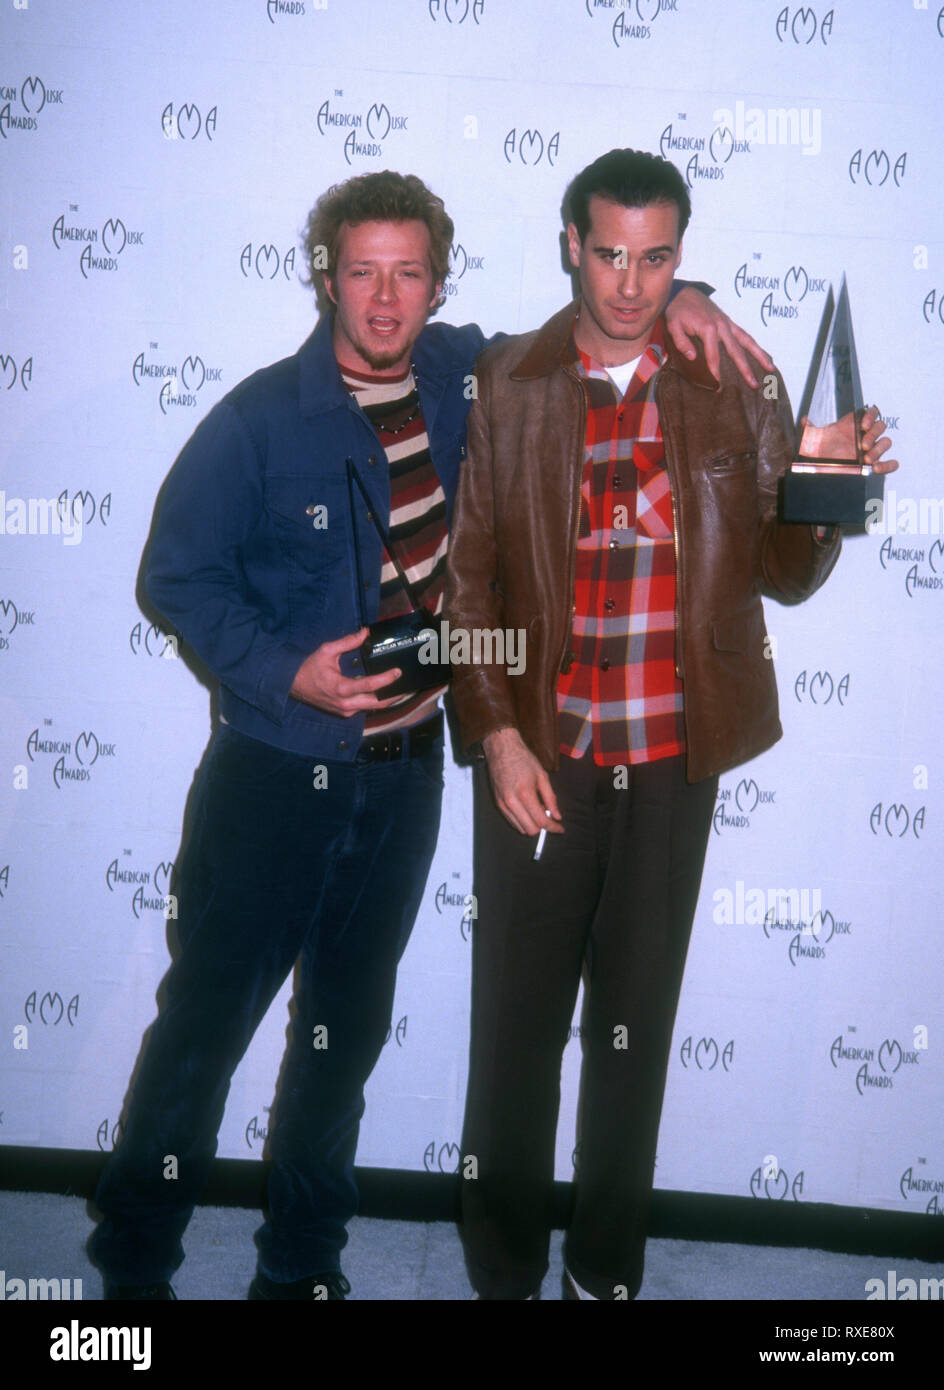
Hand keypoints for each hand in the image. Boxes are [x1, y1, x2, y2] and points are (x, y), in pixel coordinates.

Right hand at [289, 628, 403, 715]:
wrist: (293, 686)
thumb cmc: (309, 668)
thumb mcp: (326, 651)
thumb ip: (347, 642)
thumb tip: (365, 632)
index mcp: (341, 688)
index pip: (369, 686)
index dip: (386, 679)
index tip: (398, 672)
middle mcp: (345, 703)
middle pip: (377, 703)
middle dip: (395, 695)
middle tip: (408, 686)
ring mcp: (346, 711)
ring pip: (373, 708)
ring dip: (388, 699)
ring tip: (402, 690)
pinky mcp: (345, 713)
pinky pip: (365, 708)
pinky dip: (376, 701)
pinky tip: (385, 693)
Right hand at [483, 727, 564, 836]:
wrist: (502, 750)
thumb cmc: (522, 759)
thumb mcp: (542, 776)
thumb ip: (551, 798)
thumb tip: (557, 816)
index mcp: (525, 793)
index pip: (541, 821)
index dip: (553, 827)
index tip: (560, 828)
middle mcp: (512, 802)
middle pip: (530, 830)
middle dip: (543, 828)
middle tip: (551, 819)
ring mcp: (503, 804)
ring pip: (520, 828)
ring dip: (532, 825)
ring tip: (539, 811)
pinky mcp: (498, 804)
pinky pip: (512, 821)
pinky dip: (523, 821)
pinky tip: (529, 810)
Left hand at [665, 287, 773, 388]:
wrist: (682, 292)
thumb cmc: (676, 310)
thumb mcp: (673, 326)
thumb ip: (682, 343)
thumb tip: (693, 357)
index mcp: (708, 328)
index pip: (714, 356)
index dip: (716, 373)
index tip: (718, 387)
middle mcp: (722, 325)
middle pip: (736, 351)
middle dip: (745, 369)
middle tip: (754, 384)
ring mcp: (727, 323)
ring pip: (747, 341)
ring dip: (760, 355)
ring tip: (770, 368)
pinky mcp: (728, 321)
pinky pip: (744, 334)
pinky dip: (753, 345)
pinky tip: (761, 354)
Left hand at [799, 406, 897, 473]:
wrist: (820, 469)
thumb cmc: (819, 452)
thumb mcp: (812, 440)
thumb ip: (809, 429)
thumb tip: (804, 421)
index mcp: (853, 425)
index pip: (871, 412)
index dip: (871, 415)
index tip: (863, 425)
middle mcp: (864, 436)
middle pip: (880, 427)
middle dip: (873, 435)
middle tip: (862, 445)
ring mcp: (870, 450)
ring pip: (886, 442)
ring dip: (879, 449)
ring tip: (866, 459)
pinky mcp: (874, 464)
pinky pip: (890, 463)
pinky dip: (888, 465)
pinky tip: (877, 468)